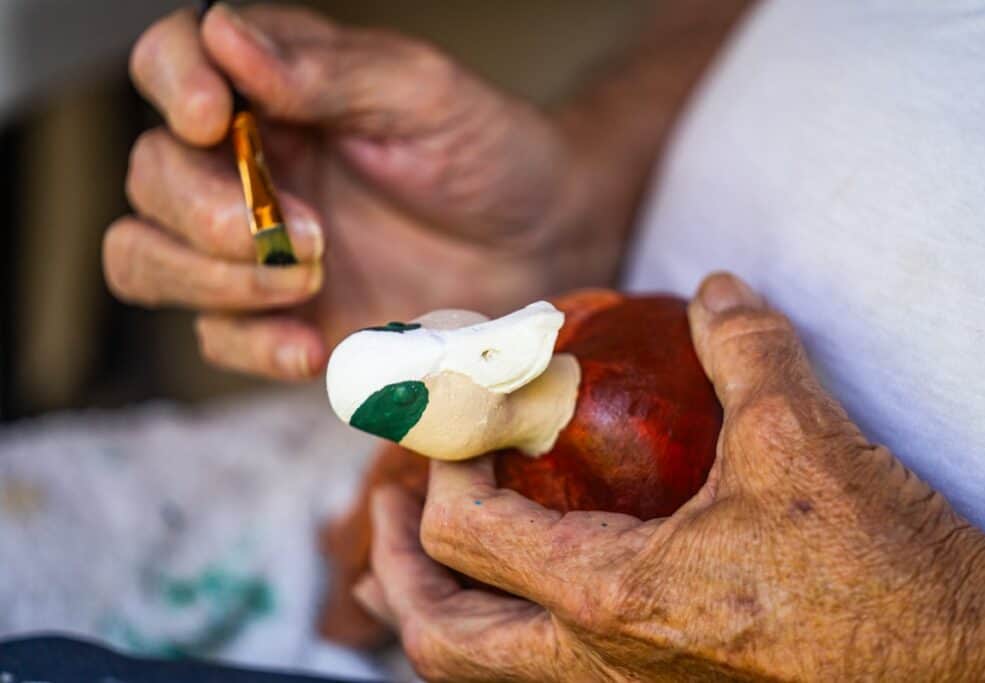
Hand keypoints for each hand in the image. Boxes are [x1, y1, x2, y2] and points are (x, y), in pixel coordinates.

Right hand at [104, 4, 608, 379]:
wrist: (538, 246)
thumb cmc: (487, 152)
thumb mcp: (424, 95)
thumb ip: (329, 72)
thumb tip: (222, 36)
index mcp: (273, 90)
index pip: (172, 61)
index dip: (171, 83)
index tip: (211, 118)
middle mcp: (248, 164)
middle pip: (151, 175)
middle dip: (205, 209)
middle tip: (305, 233)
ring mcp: (255, 247)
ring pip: (148, 258)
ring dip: (211, 278)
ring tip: (309, 277)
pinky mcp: (279, 317)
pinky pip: (217, 337)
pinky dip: (252, 344)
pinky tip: (311, 345)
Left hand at [356, 273, 984, 680]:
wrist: (957, 668)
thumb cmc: (883, 570)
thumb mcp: (805, 438)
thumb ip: (746, 347)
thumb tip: (717, 288)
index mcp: (612, 599)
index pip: (470, 534)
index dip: (445, 467)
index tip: (460, 421)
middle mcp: (599, 668)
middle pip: (439, 641)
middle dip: (393, 568)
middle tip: (384, 508)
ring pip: (477, 680)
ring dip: (432, 617)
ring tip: (423, 560)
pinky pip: (534, 681)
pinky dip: (497, 638)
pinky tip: (517, 592)